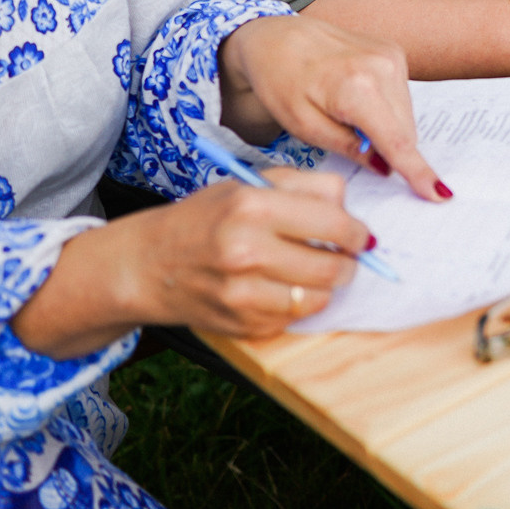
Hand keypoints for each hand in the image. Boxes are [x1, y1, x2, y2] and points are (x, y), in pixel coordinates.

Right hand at [12, 167, 372, 352]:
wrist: (149, 264)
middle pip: (333, 267)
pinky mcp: (240, 324)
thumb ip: (305, 186)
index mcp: (252, 207)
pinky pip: (292, 319)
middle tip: (344, 257)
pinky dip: (296, 305)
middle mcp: (245, 251)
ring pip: (318, 298)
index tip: (360, 236)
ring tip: (313, 272)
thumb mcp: (249, 184)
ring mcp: (241, 294)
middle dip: (348, 263)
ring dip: (325, 287)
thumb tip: (349, 208)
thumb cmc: (206, 218)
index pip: (334, 224)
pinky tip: (279, 288)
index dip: (357, 233)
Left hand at [216, 14, 442, 198]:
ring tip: (345, 114)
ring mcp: (392, 55)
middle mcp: (383, 66)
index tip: (438, 193)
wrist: (275, 36)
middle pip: (405, 130)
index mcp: (357, 86)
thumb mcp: (303, 125)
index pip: (397, 140)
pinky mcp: (393, 51)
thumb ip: (347, 147)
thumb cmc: (280, 80)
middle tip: (350, 141)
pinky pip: (401, 97)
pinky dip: (385, 109)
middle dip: (388, 148)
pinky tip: (355, 99)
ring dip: (386, 127)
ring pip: (406, 115)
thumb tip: (384, 166)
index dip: (417, 170)